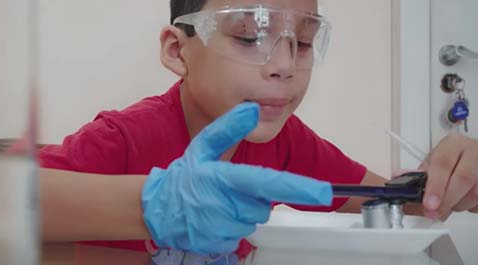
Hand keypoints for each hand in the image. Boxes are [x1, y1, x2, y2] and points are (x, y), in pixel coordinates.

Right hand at [141, 102, 331, 253]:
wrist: (157, 209)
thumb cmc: (185, 177)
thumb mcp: (203, 145)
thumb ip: (229, 128)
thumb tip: (251, 108)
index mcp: (226, 179)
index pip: (270, 183)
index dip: (300, 187)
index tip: (323, 192)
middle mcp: (227, 206)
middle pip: (264, 205)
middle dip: (254, 197)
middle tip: (230, 189)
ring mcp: (223, 228)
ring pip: (253, 220)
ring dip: (242, 211)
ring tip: (219, 202)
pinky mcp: (220, 243)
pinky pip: (240, 235)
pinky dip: (232, 226)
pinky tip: (216, 217)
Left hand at [419, 132, 477, 219]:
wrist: (479, 155)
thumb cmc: (454, 158)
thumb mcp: (435, 160)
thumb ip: (419, 174)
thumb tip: (398, 179)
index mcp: (454, 144)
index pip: (443, 163)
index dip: (435, 186)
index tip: (428, 203)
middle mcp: (473, 152)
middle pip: (463, 178)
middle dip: (446, 201)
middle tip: (434, 213)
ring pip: (474, 193)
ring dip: (456, 205)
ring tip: (446, 204)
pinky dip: (468, 208)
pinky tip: (460, 201)